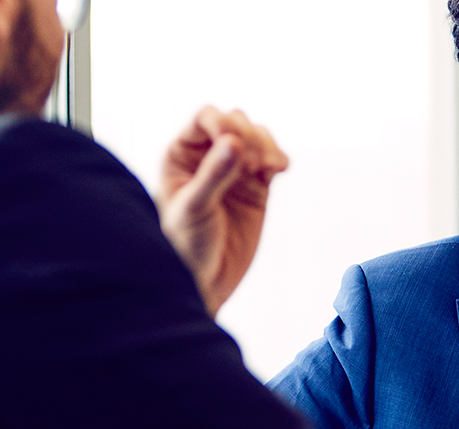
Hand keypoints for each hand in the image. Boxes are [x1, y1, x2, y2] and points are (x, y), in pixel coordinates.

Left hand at [156, 106, 287, 314]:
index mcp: (180, 155)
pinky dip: (278, 159)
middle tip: (251, 165)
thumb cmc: (186, 246)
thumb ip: (214, 174)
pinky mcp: (256, 185)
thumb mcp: (195, 208)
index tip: (234, 144)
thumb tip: (234, 141)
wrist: (207, 281)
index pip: (205, 117)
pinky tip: (279, 170)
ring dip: (266, 145)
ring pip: (256, 137)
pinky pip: (272, 159)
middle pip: (235, 121)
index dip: (223, 123)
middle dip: (248, 135)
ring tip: (266, 169)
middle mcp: (206, 157)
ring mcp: (233, 170)